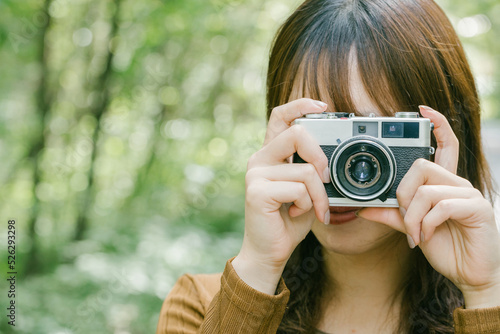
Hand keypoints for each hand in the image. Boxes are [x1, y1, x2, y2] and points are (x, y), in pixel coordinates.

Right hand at [232, 98, 329, 293]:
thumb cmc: (288, 220)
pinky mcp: (257, 192)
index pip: (280, 116)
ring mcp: (256, 174)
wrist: (269, 251)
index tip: (322, 106)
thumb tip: (335, 158)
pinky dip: (308, 205)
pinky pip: (299, 189)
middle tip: (326, 178)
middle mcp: (260, 159)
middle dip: (320, 157)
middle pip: (297, 134)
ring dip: (319, 195)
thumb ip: (312, 170)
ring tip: (314, 209)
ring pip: (306, 170)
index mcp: (271, 154)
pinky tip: (295, 214)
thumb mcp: (306, 190)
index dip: (300, 104)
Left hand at [358, 105, 499, 308]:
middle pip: (422, 166)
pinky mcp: (477, 209)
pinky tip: (427, 237)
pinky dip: (426, 224)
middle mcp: (457, 184)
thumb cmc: (445, 247)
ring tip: (416, 234)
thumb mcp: (413, 227)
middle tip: (405, 217)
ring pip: (427, 189)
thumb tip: (364, 207)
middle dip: (403, 194)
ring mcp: (469, 194)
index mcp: (444, 184)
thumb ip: (392, 215)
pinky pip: (441, 206)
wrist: (470, 274)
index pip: (445, 145)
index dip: (437, 125)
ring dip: (413, 215)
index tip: (423, 109)